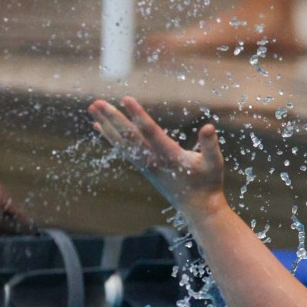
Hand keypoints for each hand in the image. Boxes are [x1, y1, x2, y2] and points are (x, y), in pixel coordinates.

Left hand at [88, 96, 224, 216]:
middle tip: (97, 103)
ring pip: (121, 142)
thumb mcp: (215, 164)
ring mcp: (146, 164)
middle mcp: (153, 160)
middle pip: (129, 136)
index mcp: (170, 156)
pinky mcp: (143, 167)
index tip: (125, 99)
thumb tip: (209, 127)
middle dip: (112, 118)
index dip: (138, 115)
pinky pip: (123, 149)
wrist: (197, 207)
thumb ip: (210, 145)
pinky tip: (100, 126)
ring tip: (92, 109)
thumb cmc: (208, 184)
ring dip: (106, 125)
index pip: (150, 132)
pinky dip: (110, 136)